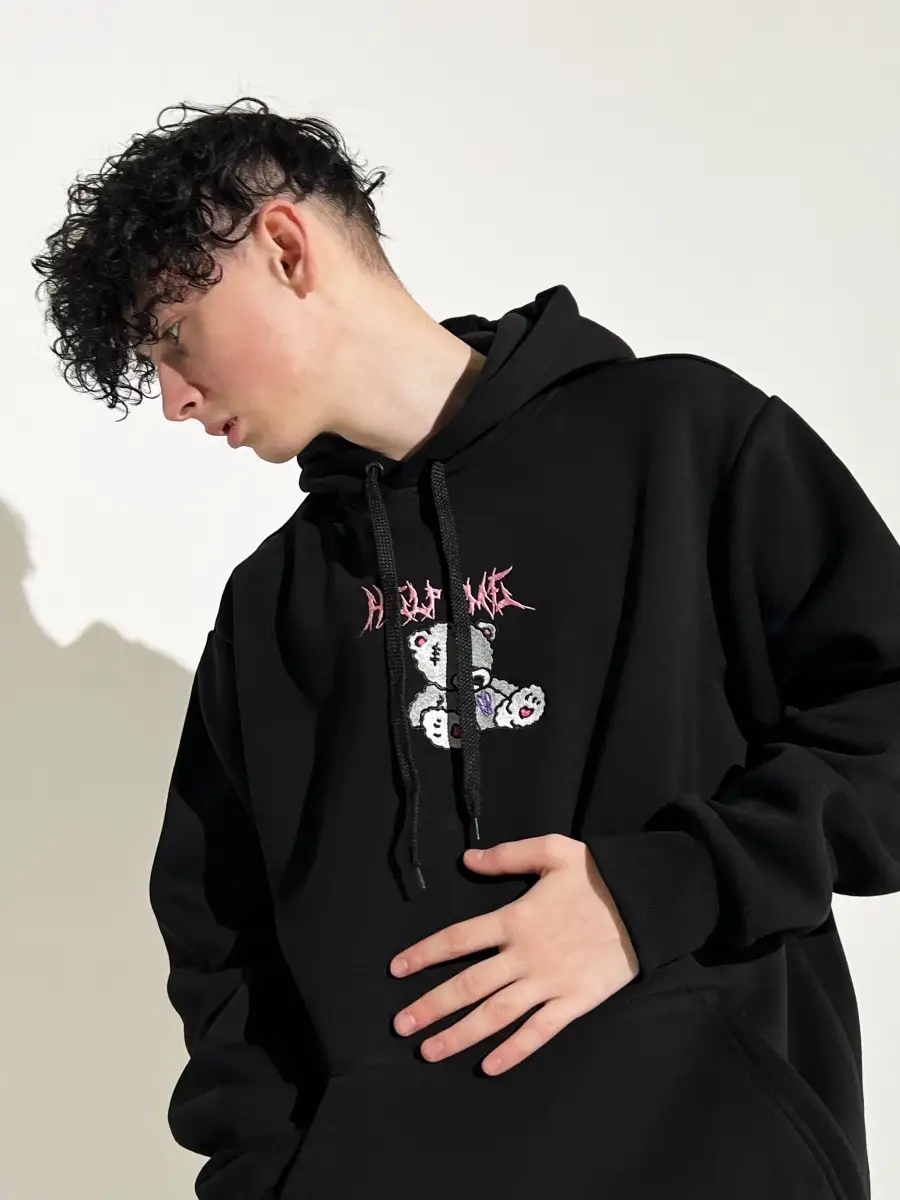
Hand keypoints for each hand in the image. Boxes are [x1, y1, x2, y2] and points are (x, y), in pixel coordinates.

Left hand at [389, 833, 639, 1074]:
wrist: (646, 902)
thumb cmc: (597, 874)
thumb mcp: (551, 850)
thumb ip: (507, 855)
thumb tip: (466, 858)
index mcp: (515, 918)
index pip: (458, 940)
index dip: (424, 954)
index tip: (396, 970)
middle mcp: (525, 956)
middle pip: (468, 985)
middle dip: (431, 1006)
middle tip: (400, 1025)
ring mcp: (549, 983)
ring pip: (495, 1015)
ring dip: (459, 1035)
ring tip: (428, 1051)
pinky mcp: (574, 1002)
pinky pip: (539, 1032)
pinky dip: (513, 1051)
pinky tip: (489, 1066)